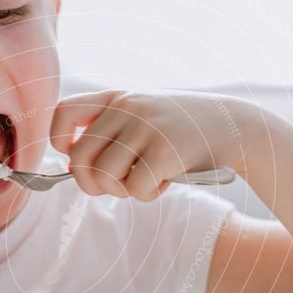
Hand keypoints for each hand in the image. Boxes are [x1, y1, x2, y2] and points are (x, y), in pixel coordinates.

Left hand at [50, 90, 249, 200]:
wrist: (233, 125)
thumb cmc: (180, 131)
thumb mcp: (142, 118)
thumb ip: (108, 135)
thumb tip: (72, 169)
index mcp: (115, 98)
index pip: (63, 112)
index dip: (60, 141)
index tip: (74, 156)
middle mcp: (126, 108)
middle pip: (80, 158)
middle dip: (91, 183)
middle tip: (115, 185)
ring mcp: (146, 127)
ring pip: (105, 177)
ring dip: (122, 190)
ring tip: (145, 180)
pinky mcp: (165, 151)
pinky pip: (134, 189)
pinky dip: (147, 194)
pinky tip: (165, 181)